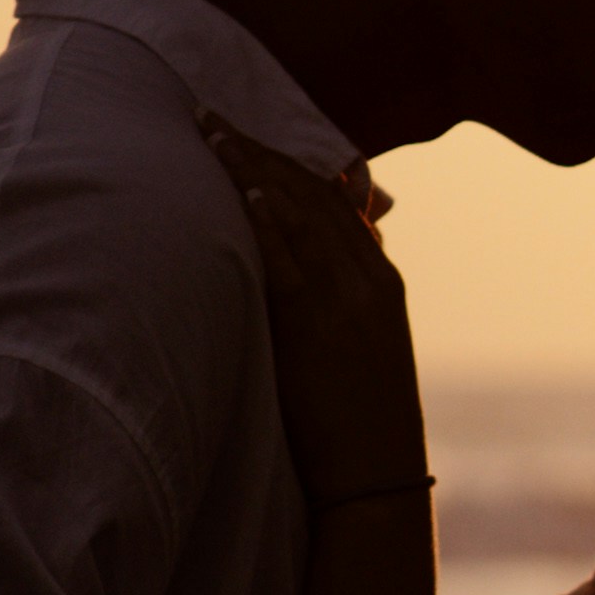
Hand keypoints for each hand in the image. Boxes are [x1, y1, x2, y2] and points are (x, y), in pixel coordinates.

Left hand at [197, 115, 431, 511]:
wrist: (376, 479)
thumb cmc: (361, 423)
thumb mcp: (368, 350)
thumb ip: (352, 295)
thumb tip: (335, 253)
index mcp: (383, 281)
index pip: (333, 201)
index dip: (287, 161)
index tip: (248, 132)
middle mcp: (370, 279)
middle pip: (311, 193)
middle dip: (259, 149)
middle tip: (211, 114)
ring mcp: (347, 301)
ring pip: (299, 215)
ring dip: (251, 168)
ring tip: (210, 132)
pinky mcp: (320, 328)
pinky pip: (290, 260)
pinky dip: (267, 219)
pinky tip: (239, 187)